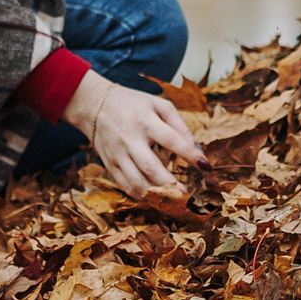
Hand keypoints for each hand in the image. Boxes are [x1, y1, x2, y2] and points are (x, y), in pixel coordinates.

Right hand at [63, 75, 198, 197]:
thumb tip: (195, 148)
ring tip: (171, 194)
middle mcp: (129, 138)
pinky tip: (153, 194)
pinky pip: (125, 185)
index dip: (190, 154)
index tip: (205, 166)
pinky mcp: (109, 164)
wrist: (95, 105)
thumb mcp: (158, 105)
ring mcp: (117, 153)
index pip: (171, 140)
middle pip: (151, 167)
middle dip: (171, 183)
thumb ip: (178, 124)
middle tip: (185, 192)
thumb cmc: (134, 104)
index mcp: (145, 120)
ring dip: (156, 192)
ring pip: (137, 181)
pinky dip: (140, 194)